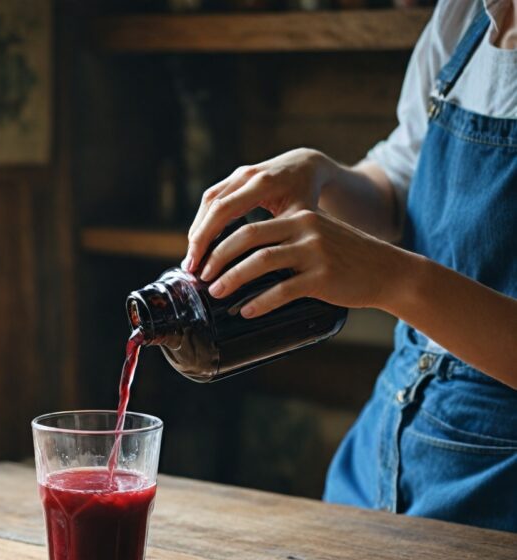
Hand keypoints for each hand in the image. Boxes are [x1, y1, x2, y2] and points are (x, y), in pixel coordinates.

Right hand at [184, 149, 334, 272]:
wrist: (306, 165)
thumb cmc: (307, 195)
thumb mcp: (303, 216)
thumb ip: (283, 236)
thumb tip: (263, 269)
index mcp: (263, 183)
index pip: (224, 210)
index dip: (207, 237)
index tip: (199, 264)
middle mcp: (246, 175)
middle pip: (211, 206)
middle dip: (197, 238)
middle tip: (189, 267)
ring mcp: (237, 175)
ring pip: (207, 202)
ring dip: (197, 231)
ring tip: (192, 259)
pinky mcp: (232, 179)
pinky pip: (211, 200)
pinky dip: (204, 222)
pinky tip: (201, 244)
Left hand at [200, 209, 406, 318]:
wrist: (388, 271)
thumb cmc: (345, 260)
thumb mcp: (315, 238)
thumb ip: (284, 241)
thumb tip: (240, 260)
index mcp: (298, 217)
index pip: (247, 225)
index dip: (219, 244)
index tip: (203, 261)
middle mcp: (304, 229)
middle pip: (246, 239)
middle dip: (218, 259)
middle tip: (202, 277)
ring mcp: (314, 253)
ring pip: (260, 263)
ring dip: (232, 279)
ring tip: (216, 293)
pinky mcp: (323, 277)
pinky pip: (283, 290)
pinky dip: (260, 302)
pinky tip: (246, 311)